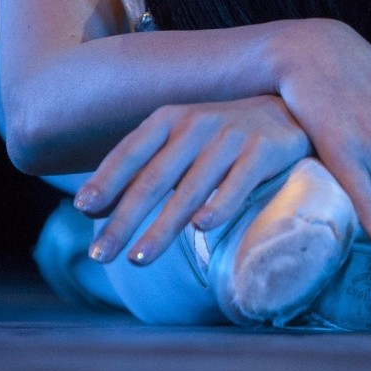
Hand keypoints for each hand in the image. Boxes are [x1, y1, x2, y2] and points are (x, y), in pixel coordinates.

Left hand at [75, 95, 311, 265]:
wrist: (288, 112)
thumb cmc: (221, 136)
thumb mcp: (178, 141)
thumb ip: (140, 168)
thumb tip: (88, 207)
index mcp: (169, 119)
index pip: (130, 152)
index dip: (105, 180)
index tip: (82, 209)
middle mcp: (196, 124)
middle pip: (153, 179)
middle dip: (123, 220)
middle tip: (99, 255)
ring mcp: (231, 136)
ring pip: (190, 189)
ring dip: (162, 228)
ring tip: (138, 259)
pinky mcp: (265, 150)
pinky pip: (239, 183)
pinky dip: (220, 205)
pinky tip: (202, 228)